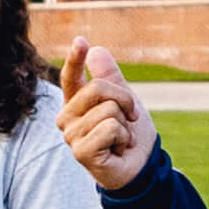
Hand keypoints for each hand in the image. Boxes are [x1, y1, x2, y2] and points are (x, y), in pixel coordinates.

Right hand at [58, 47, 152, 189]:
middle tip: (130, 118)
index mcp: (75, 103)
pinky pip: (110, 128)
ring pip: (108, 110)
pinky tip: (119, 149)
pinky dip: (123, 137)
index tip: (81, 41)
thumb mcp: (124, 100)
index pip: (71, 76)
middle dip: (125, 100)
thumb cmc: (129, 134)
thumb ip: (110, 77)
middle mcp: (67, 118)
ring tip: (122, 138)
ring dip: (125, 124)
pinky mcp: (80, 151)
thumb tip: (96, 50)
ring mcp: (71, 136)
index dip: (75, 58)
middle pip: (98, 89)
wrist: (140, 167)